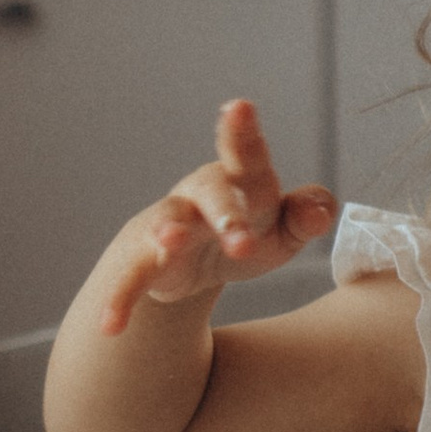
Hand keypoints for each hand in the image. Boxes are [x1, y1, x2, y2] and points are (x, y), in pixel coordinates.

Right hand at [98, 100, 338, 337]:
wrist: (192, 264)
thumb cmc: (246, 232)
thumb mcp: (282, 230)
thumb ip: (305, 215)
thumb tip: (321, 211)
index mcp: (242, 180)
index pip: (249, 156)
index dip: (242, 132)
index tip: (239, 107)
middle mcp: (201, 194)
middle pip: (212, 192)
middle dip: (227, 213)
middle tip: (241, 240)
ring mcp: (169, 224)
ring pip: (166, 223)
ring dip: (168, 231)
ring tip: (167, 240)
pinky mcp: (144, 259)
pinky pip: (129, 277)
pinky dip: (118, 299)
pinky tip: (109, 324)